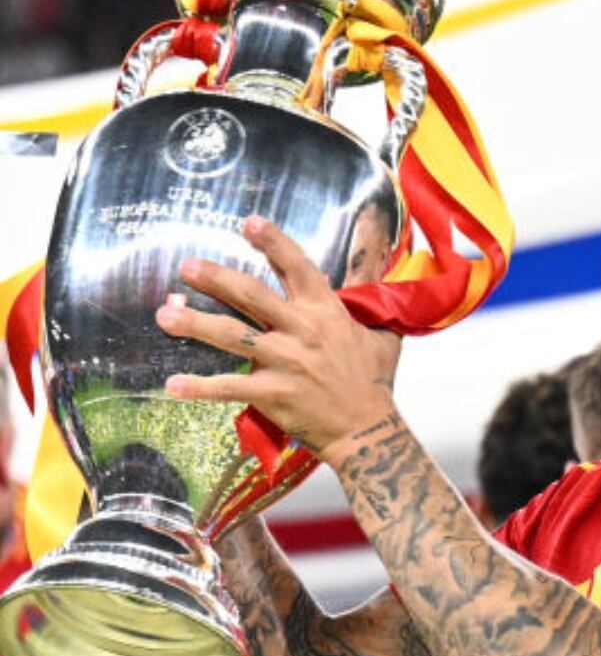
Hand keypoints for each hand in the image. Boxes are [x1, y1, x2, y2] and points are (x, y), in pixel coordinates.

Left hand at [156, 215, 401, 457]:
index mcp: (327, 312)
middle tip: (187, 266)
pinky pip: (230, 388)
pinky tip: (172, 385)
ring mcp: (286, 363)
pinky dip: (200, 388)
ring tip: (164, 315)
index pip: (298, 268)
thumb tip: (371, 273)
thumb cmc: (374, 382)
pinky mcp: (273, 395)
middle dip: (217, 279)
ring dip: (196, 325)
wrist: (369, 432)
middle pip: (253, 296)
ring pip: (233, 337)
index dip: (274, 243)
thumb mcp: (381, 335)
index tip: (249, 223)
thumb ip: (367, 304)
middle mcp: (303, 331)